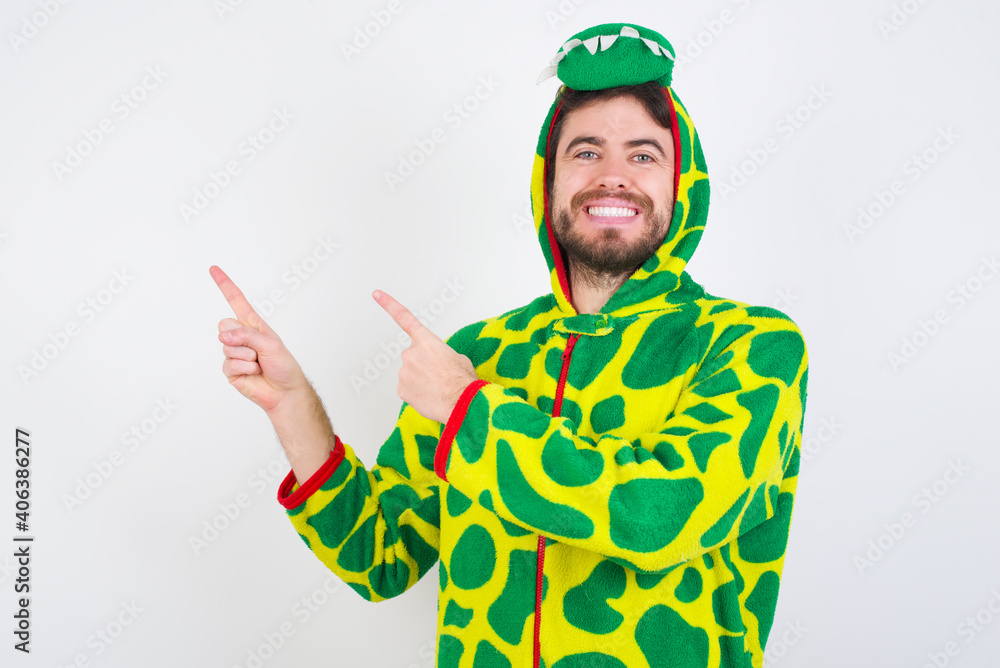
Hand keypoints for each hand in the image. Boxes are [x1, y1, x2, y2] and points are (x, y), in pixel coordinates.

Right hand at [210, 265, 309, 414]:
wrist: (284, 392)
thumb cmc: (284, 365)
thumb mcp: (271, 344)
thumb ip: (247, 336)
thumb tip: (224, 336)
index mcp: (253, 325)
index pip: (236, 301)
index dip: (225, 285)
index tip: (213, 269)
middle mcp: (241, 336)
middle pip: (225, 325)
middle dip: (241, 338)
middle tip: (257, 350)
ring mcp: (234, 353)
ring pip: (227, 346)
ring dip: (247, 356)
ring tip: (259, 363)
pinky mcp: (230, 370)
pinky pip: (229, 364)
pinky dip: (245, 368)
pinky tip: (254, 373)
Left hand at [373, 289, 478, 423]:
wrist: (461, 403)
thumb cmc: (463, 380)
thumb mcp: (457, 358)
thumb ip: (441, 353)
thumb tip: (437, 362)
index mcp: (427, 341)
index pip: (404, 318)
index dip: (388, 304)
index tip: (376, 294)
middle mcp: (411, 353)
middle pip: (414, 355)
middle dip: (424, 364)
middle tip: (440, 375)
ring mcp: (404, 372)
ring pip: (411, 373)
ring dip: (421, 379)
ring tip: (438, 387)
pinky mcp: (401, 390)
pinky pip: (408, 388)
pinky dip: (417, 392)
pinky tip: (430, 395)